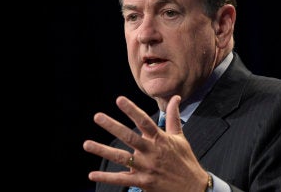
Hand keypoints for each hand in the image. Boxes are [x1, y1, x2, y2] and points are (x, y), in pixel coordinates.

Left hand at [83, 95, 208, 191]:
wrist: (194, 188)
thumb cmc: (185, 161)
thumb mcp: (180, 137)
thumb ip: (173, 117)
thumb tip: (175, 97)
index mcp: (160, 139)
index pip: (144, 121)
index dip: (131, 110)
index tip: (119, 100)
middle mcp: (152, 152)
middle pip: (129, 137)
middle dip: (113, 126)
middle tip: (97, 116)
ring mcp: (147, 168)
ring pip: (121, 158)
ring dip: (103, 151)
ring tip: (86, 144)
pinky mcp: (143, 183)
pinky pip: (122, 180)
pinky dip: (106, 177)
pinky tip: (92, 175)